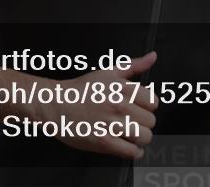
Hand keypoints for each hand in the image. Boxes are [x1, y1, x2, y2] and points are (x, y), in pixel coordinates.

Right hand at [40, 51, 158, 159]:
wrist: (56, 105)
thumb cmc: (81, 90)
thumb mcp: (108, 72)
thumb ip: (134, 65)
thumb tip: (152, 57)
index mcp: (123, 88)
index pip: (153, 102)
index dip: (147, 107)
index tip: (139, 109)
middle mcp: (120, 105)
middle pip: (150, 121)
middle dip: (143, 123)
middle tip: (132, 122)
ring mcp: (112, 124)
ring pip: (144, 137)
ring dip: (140, 138)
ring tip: (130, 135)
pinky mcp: (104, 142)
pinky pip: (131, 151)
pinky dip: (133, 152)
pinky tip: (127, 146)